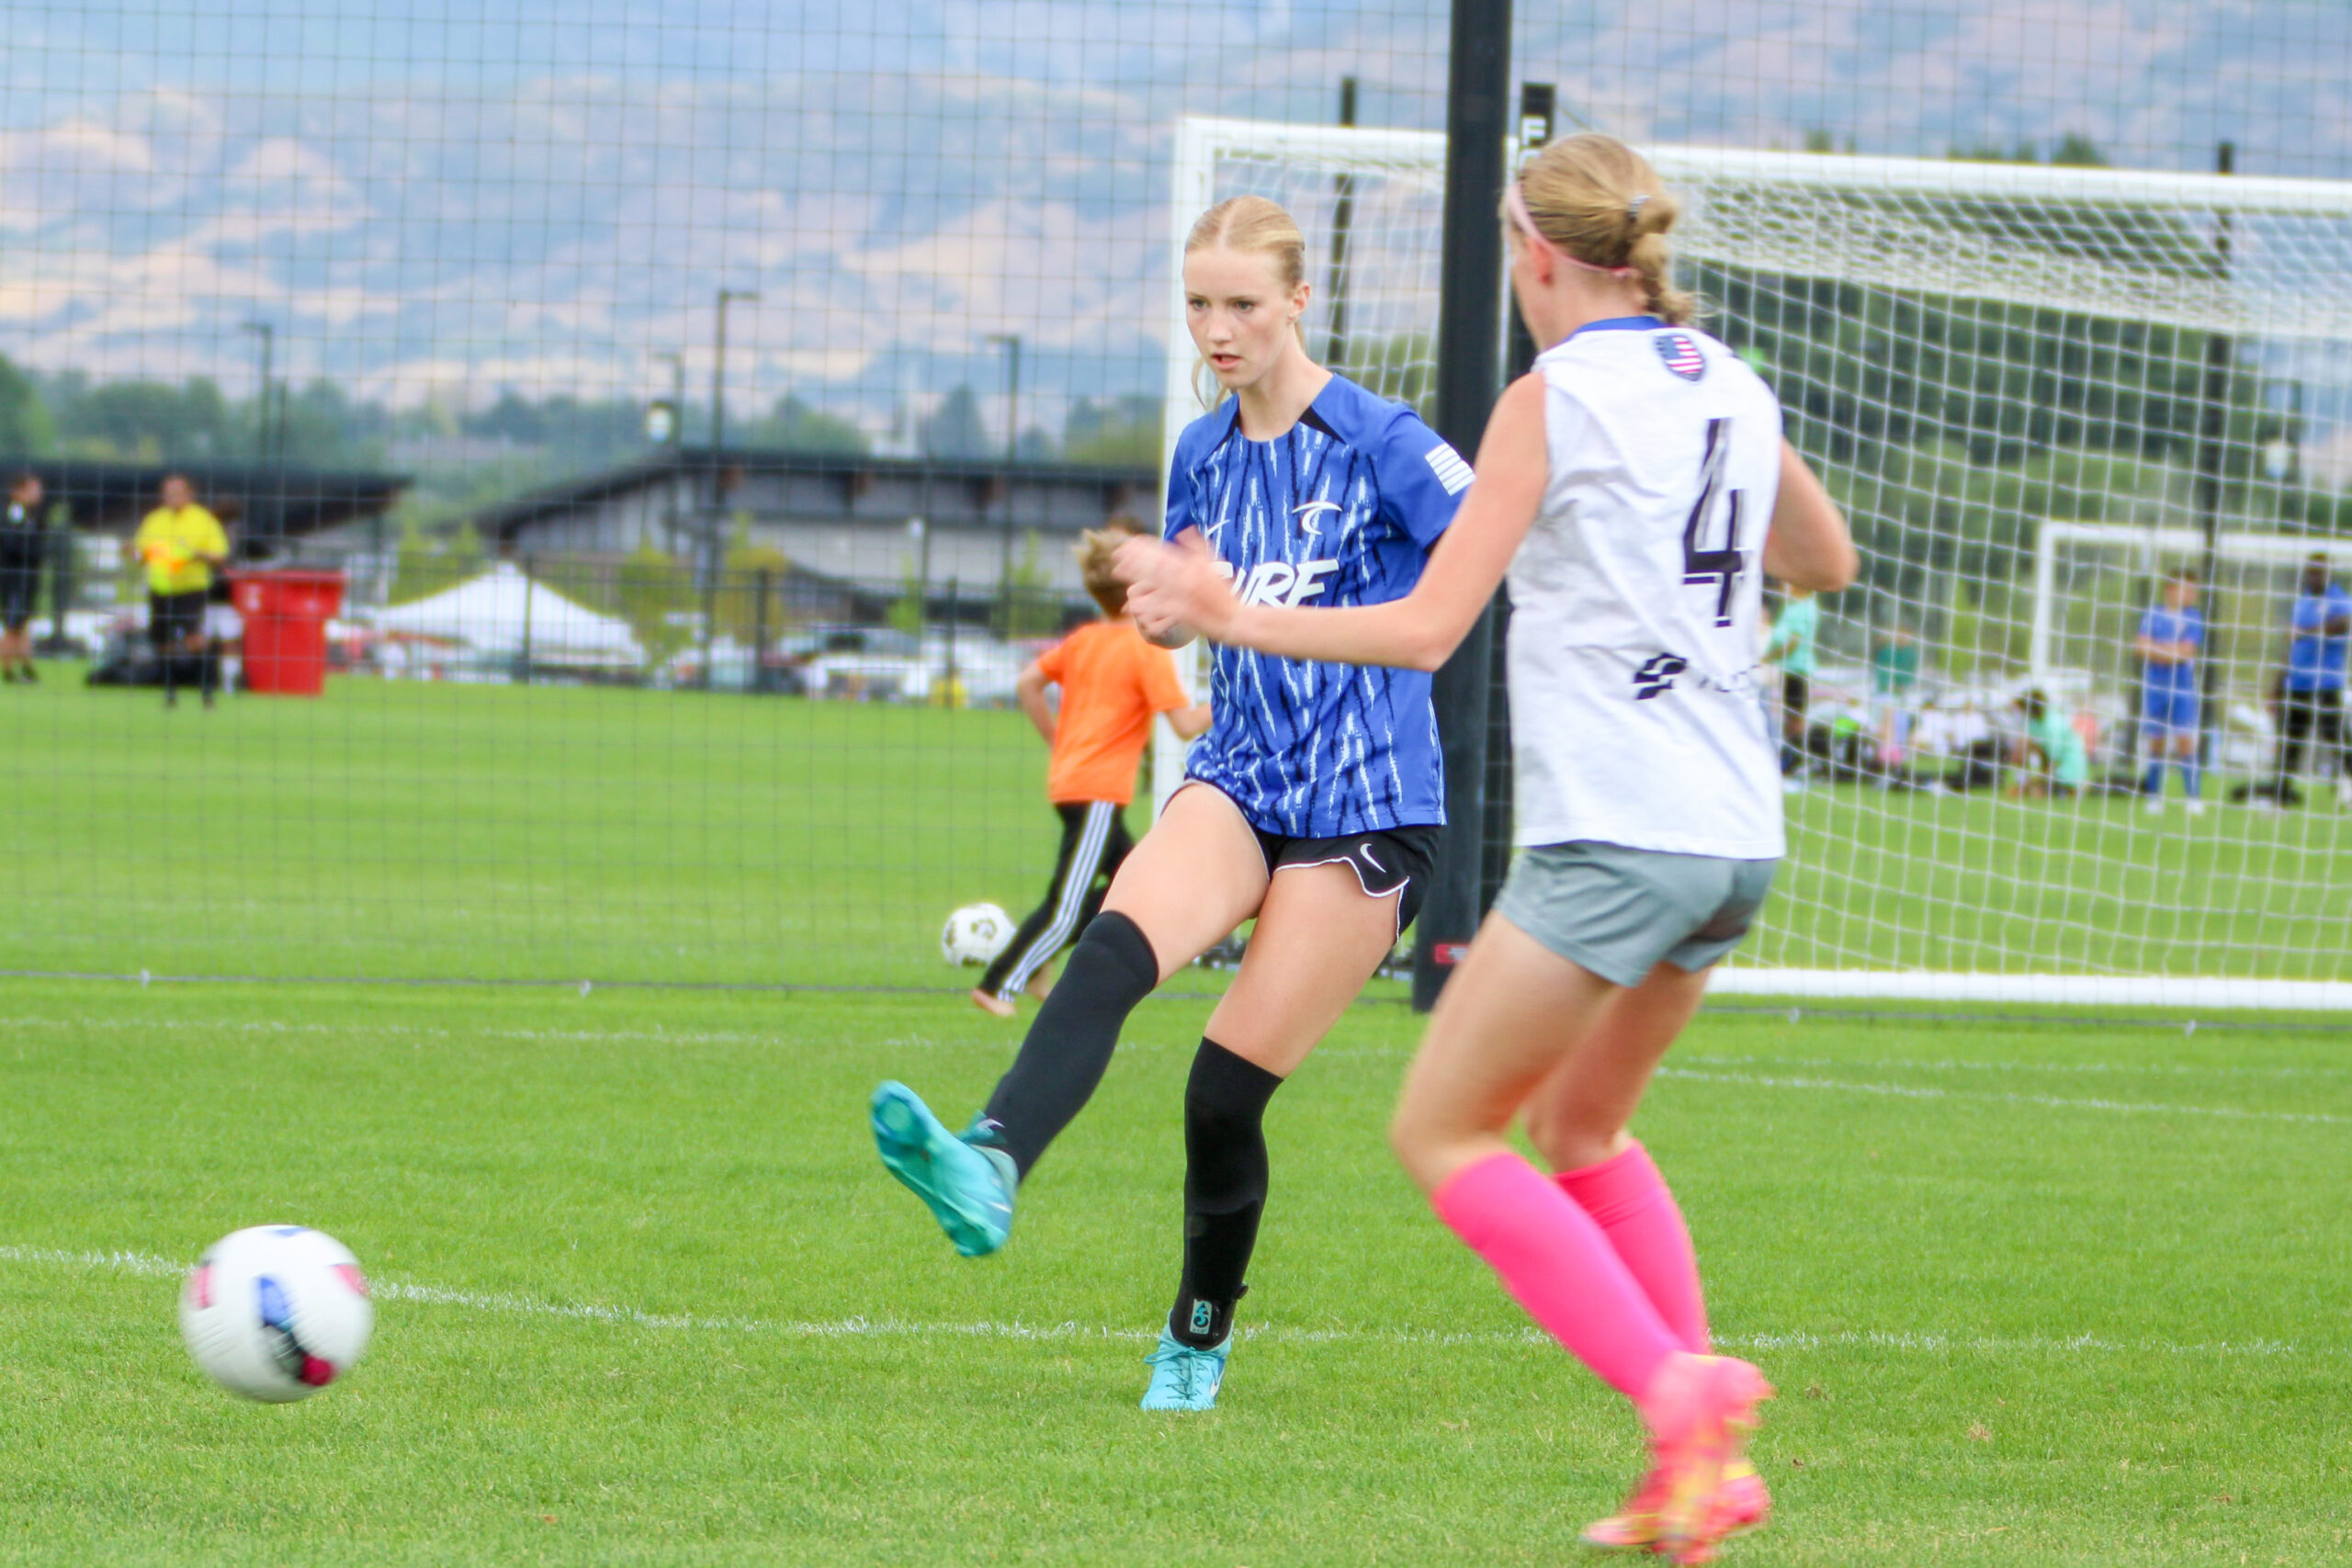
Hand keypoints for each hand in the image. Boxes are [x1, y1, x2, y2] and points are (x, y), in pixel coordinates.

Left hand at [1115, 530, 1237, 642]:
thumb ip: (1197, 546)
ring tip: (1118, 574)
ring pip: (1153, 585)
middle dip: (1133, 560)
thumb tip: (1184, 530)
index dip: (1143, 548)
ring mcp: (1185, 595)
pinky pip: (1160, 607)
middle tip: (1116, 556)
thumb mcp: (1213, 565)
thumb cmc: (1225, 594)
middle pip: (1154, 566)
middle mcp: (1187, 577)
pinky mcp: (1184, 612)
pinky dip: (1146, 604)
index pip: (1162, 552)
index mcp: (1192, 564)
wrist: (1236, 619)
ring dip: (1135, 580)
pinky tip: (1133, 602)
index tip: (1128, 544)